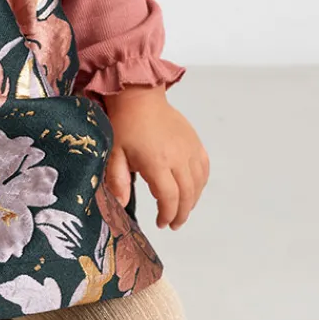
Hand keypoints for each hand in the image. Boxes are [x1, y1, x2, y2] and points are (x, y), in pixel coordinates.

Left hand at [100, 85, 208, 229]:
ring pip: (199, 183)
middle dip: (181, 213)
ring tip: (182, 210)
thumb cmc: (124, 124)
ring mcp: (190, 149)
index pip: (169, 197)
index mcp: (157, 162)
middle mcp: (178, 157)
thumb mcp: (114, 152)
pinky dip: (201, 182)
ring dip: (193, 201)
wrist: (139, 95)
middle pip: (187, 194)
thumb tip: (121, 205)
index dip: (167, 214)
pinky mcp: (195, 142)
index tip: (160, 223)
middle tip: (173, 223)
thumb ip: (117, 180)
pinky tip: (193, 189)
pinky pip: (204, 167)